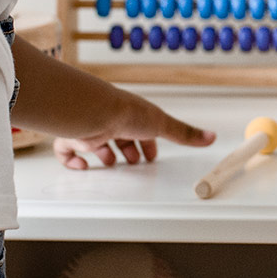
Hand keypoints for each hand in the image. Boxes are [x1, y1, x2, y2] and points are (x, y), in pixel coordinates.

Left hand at [56, 89, 213, 169]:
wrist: (93, 111)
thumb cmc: (125, 112)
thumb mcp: (162, 124)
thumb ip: (184, 133)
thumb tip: (210, 136)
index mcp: (132, 116)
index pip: (142, 130)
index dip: (147, 143)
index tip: (151, 156)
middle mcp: (111, 121)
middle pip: (120, 137)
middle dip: (127, 149)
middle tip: (133, 162)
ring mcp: (91, 128)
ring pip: (96, 143)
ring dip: (103, 154)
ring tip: (110, 163)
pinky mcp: (73, 136)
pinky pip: (66, 150)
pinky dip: (71, 160)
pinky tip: (81, 166)